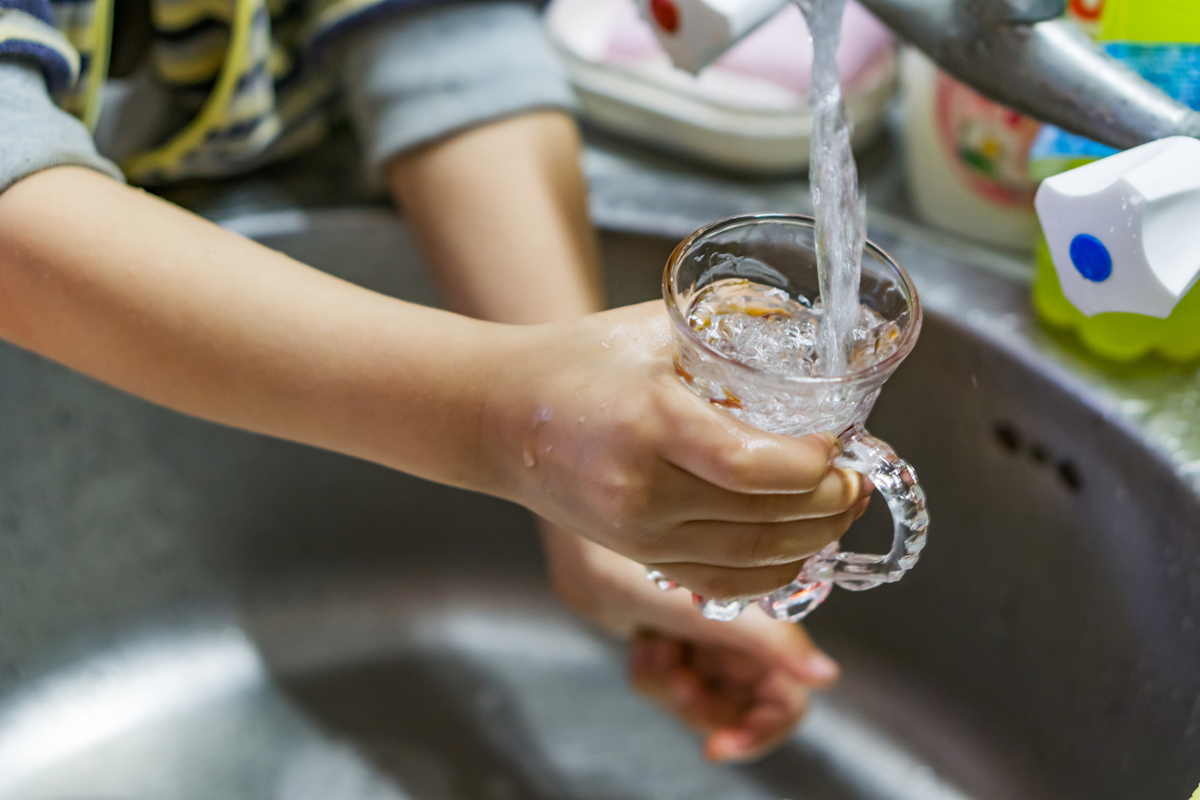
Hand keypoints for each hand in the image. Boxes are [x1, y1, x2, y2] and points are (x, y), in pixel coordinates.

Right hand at [485, 301, 871, 600]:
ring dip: (812, 540)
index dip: (814, 465)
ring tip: (840, 509)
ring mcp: (635, 532)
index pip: (755, 466)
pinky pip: (718, 583)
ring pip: (749, 557)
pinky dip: (770, 572)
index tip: (838, 444)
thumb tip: (810, 345)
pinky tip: (797, 547)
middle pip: (763, 519)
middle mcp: (641, 488)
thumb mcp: (655, 327)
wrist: (500, 416)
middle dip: (829, 504)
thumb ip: (731, 332)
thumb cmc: (579, 360)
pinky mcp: (634, 554)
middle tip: (856, 479)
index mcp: (651, 421)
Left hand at [542, 524, 838, 760]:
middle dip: (704, 710)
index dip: (760, 733)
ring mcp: (707, 647)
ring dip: (673, 689)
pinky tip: (643, 640)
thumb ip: (776, 644)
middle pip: (740, 714)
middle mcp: (740, 644)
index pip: (786, 705)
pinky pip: (667, 691)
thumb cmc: (655, 569)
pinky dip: (652, 675)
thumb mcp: (719, 614)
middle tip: (679, 680)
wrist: (594, 552)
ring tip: (657, 647)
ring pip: (701, 706)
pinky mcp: (676, 647)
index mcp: (764, 635)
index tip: (720, 745)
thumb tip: (827, 675)